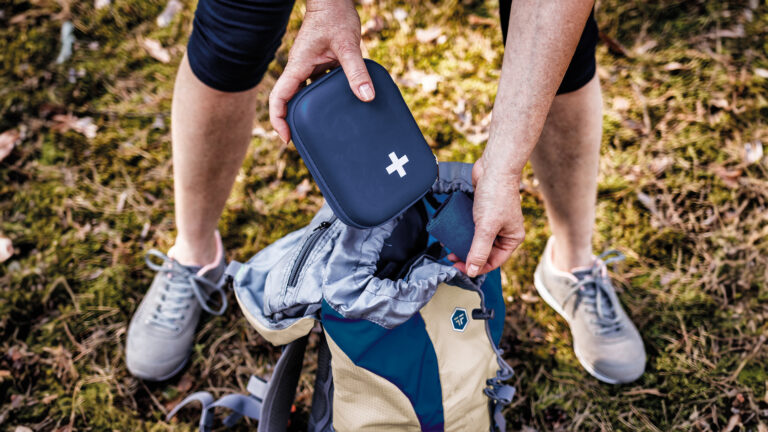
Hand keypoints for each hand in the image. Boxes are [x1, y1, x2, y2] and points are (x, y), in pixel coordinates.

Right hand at [269, 0, 373, 142]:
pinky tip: (339, 106)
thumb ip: (356, 71)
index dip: (278, 120)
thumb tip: (367, 97)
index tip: (287, 138)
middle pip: (288, 100)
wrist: (333, 0)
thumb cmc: (335, 16)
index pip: (278, 98)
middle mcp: (299, 68)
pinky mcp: (319, 62)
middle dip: (292, 121)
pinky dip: (322, 98)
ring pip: (302, 93)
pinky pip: (316, 84)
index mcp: (297, 66)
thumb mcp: (347, 45)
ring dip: (308, 111)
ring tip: (322, 129)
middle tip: (306, 140)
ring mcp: (308, 65)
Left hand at [449, 156, 524, 276]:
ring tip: (449, 245)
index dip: (476, 267)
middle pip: (484, 252)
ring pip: (476, 240)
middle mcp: (504, 232)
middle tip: (451, 257)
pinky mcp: (483, 212)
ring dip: (463, 244)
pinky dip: (462, 231)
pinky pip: (472, 227)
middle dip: (467, 256)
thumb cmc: (496, 194)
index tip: (458, 268)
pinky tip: (451, 232)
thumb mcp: (486, 227)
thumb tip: (473, 271)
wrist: (494, 167)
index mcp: (512, 238)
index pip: (493, 261)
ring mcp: (494, 222)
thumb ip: (479, 250)